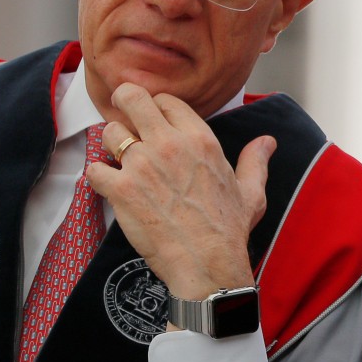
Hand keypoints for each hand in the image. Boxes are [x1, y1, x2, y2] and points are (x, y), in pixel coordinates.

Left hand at [86, 83, 275, 303]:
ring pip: (110, 133)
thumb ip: (255, 161)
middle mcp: (169, 144)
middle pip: (132, 98)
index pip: (167, 101)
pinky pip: (94, 169)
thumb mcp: (250, 191)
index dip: (157, 107)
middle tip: (120, 114)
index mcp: (200, 139)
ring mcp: (142, 165)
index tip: (154, 120)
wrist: (206, 262)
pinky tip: (110, 186)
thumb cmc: (228, 229)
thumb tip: (267, 142)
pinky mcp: (121, 190)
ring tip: (119, 160)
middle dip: (123, 101)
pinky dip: (98, 177)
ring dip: (111, 145)